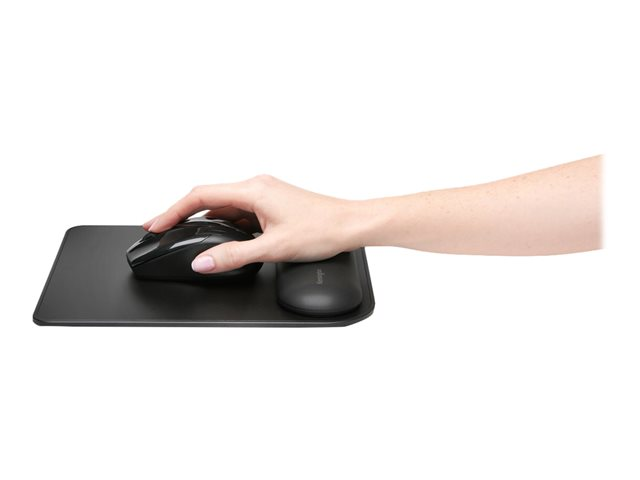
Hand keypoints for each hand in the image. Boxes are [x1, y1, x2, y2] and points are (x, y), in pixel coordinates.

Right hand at [144, 175, 361, 273]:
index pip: (200, 196)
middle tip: (160, 230)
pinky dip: (225, 225)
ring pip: (225, 206)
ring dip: (205, 221)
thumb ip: (234, 256)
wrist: (352, 225)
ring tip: (184, 237)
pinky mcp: (272, 204)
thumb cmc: (323, 228)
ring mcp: (265, 195)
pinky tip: (220, 239)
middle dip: (182, 215)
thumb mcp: (273, 248)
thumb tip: (204, 262)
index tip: (155, 224)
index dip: (172, 210)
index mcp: (253, 189)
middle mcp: (257, 187)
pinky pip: (240, 212)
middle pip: (208, 198)